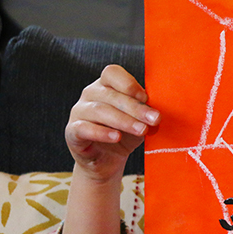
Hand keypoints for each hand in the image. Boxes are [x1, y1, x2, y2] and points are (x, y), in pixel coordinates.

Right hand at [65, 65, 160, 182]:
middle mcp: (90, 94)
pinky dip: (102, 133)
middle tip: (154, 119)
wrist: (108, 160)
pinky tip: (116, 137)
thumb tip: (159, 109)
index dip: (129, 83)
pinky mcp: (72, 131)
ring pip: (100, 110)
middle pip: (111, 95)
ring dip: (124, 120)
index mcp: (106, 85)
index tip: (147, 98)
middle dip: (136, 107)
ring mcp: (79, 111)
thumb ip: (146, 110)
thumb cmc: (126, 134)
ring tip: (142, 130)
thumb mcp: (140, 120)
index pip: (112, 73)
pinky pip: (84, 128)